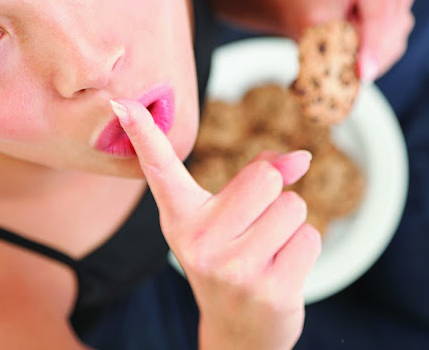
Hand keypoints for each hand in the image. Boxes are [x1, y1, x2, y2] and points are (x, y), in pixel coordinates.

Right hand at [110, 99, 320, 349]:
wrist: (239, 332)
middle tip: (256, 227)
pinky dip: (303, 248)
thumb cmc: (231, 258)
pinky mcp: (267, 290)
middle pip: (266, 178)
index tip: (120, 101)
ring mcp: (231, 269)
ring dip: (291, 224)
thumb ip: (257, 175)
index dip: (142, 133)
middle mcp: (198, 241)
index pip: (160, 167)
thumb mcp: (228, 217)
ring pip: (293, 206)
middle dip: (275, 195)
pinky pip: (309, 237)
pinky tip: (280, 270)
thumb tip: (302, 157)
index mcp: (181, 217)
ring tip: (268, 250)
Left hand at [281, 0, 414, 81]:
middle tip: (334, 63)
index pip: (378, 18)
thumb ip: (337, 43)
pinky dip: (369, 62)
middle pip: (389, 35)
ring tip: (337, 52)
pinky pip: (390, 55)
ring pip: (393, 47)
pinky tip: (348, 57)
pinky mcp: (398, 30)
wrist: (304, 5)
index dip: (371, 48)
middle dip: (365, 55)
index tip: (362, 73)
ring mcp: (400, 11)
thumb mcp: (313, 22)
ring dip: (366, 60)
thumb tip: (357, 73)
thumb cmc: (307, 7)